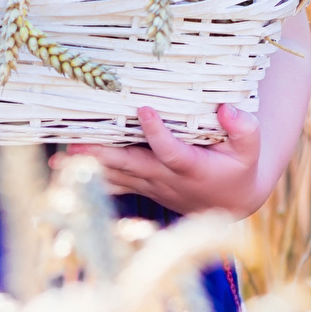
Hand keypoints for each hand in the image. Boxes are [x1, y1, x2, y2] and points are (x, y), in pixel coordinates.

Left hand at [59, 103, 269, 216]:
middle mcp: (168, 179)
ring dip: (88, 167)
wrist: (232, 203)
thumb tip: (226, 108)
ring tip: (59, 160)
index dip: (157, 133)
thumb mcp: (251, 149)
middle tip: (74, 145)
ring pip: (117, 177)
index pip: (171, 151)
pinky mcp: (143, 187)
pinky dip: (91, 176)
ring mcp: (152, 185)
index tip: (144, 109)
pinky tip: (63, 171)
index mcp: (193, 168)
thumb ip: (244, 129)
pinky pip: (114, 183)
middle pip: (131, 166)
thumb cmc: (240, 167)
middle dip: (103, 155)